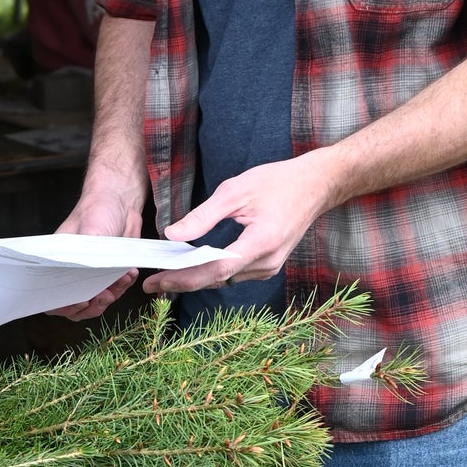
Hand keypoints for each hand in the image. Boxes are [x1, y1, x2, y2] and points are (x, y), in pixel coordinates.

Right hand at [50, 171, 144, 319]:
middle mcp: (73, 273)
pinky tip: (128, 273)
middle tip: (104, 296)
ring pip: (96, 302)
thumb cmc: (97, 210)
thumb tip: (86, 282)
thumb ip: (86, 258)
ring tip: (120, 280)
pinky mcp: (110, 274)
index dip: (64, 306)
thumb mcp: (89, 233)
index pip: (52, 296)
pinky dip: (122, 286)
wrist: (121, 201)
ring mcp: (92, 275)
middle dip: (91, 305)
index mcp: (58, 264)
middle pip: (75, 306)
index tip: (80, 302)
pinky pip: (114, 291)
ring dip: (110, 296)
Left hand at [144, 153, 337, 293]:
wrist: (316, 186)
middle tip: (151, 283)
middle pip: (217, 279)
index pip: (215, 270)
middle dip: (182, 282)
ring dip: (196, 277)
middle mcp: (267, 262)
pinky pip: (234, 274)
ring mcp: (270, 267)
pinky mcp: (269, 265)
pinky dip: (212, 271)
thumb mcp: (236, 191)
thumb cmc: (278, 182)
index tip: (156, 282)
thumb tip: (172, 235)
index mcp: (260, 242)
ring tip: (166, 274)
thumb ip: (203, 216)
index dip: (183, 278)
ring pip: (224, 279)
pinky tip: (193, 265)